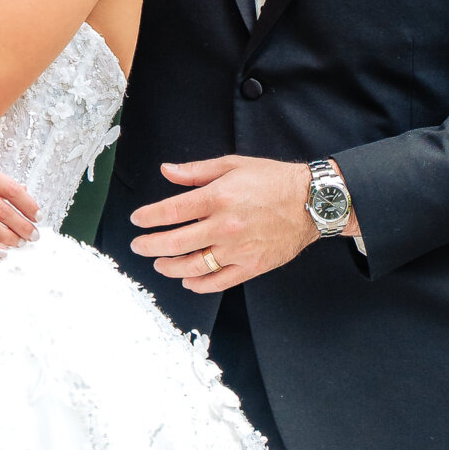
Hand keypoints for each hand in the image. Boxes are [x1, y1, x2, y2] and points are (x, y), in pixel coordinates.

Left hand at [129, 154, 315, 292]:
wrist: (311, 201)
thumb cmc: (273, 179)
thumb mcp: (233, 165)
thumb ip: (196, 171)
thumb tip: (167, 171)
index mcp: (218, 197)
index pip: (171, 211)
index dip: (148, 217)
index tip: (137, 220)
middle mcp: (224, 226)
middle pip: (175, 243)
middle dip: (150, 246)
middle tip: (138, 246)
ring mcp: (237, 249)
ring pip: (193, 266)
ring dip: (170, 267)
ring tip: (159, 264)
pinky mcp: (251, 266)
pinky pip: (218, 281)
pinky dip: (198, 284)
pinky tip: (187, 280)